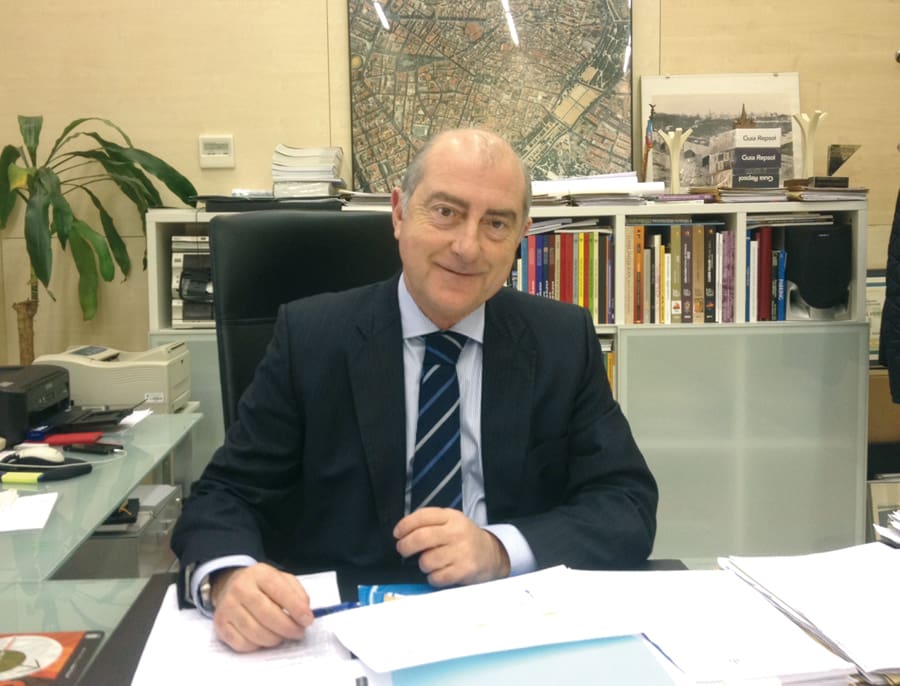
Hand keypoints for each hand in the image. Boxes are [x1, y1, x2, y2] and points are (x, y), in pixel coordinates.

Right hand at [210, 562, 313, 651]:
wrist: (230, 585)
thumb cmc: (262, 585)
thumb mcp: (282, 580)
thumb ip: (297, 594)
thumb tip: (305, 614)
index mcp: (259, 574)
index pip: (280, 591)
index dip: (296, 608)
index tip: (308, 620)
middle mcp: (240, 588)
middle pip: (267, 614)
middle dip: (287, 628)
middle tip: (298, 633)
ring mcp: (227, 607)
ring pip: (255, 632)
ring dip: (274, 639)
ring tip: (282, 636)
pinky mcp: (220, 625)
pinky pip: (242, 644)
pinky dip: (257, 646)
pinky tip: (263, 638)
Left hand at [393, 507, 510, 586]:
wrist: (492, 554)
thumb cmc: (465, 538)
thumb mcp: (452, 522)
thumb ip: (430, 523)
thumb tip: (402, 532)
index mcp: (452, 517)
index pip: (422, 516)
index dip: (405, 525)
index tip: (397, 533)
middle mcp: (456, 532)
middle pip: (420, 538)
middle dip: (405, 546)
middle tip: (403, 549)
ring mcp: (461, 551)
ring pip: (426, 560)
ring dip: (423, 564)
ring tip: (429, 562)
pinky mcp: (464, 570)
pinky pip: (436, 577)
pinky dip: (433, 577)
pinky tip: (439, 572)